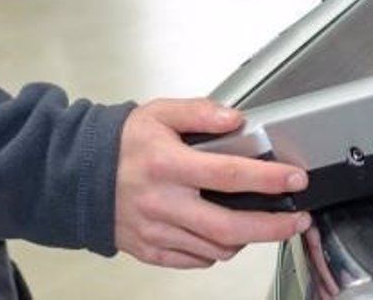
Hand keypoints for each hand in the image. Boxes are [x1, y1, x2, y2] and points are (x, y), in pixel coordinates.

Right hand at [115, 98, 311, 268]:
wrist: (74, 174)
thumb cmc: (121, 144)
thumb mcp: (159, 113)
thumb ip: (200, 112)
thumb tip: (234, 118)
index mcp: (167, 165)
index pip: (228, 174)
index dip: (268, 179)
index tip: (295, 180)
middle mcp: (162, 203)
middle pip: (228, 226)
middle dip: (272, 227)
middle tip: (297, 220)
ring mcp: (155, 231)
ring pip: (215, 248)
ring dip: (248, 240)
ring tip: (264, 224)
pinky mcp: (149, 250)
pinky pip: (194, 260)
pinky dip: (217, 251)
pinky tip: (226, 235)